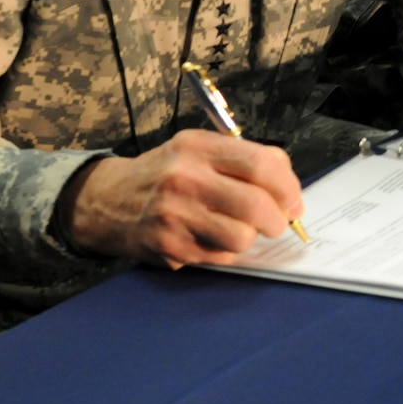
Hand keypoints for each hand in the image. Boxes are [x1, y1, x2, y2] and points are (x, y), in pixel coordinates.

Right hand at [60, 130, 303, 268]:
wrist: (107, 200)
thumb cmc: (165, 173)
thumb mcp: (199, 150)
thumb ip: (244, 160)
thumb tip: (290, 190)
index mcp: (198, 146)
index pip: (261, 164)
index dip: (288, 186)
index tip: (294, 201)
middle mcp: (184, 177)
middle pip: (256, 205)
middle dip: (278, 220)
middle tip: (277, 223)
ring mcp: (174, 214)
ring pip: (241, 238)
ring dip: (249, 239)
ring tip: (237, 230)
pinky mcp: (168, 246)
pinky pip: (219, 258)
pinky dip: (225, 253)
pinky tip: (210, 238)